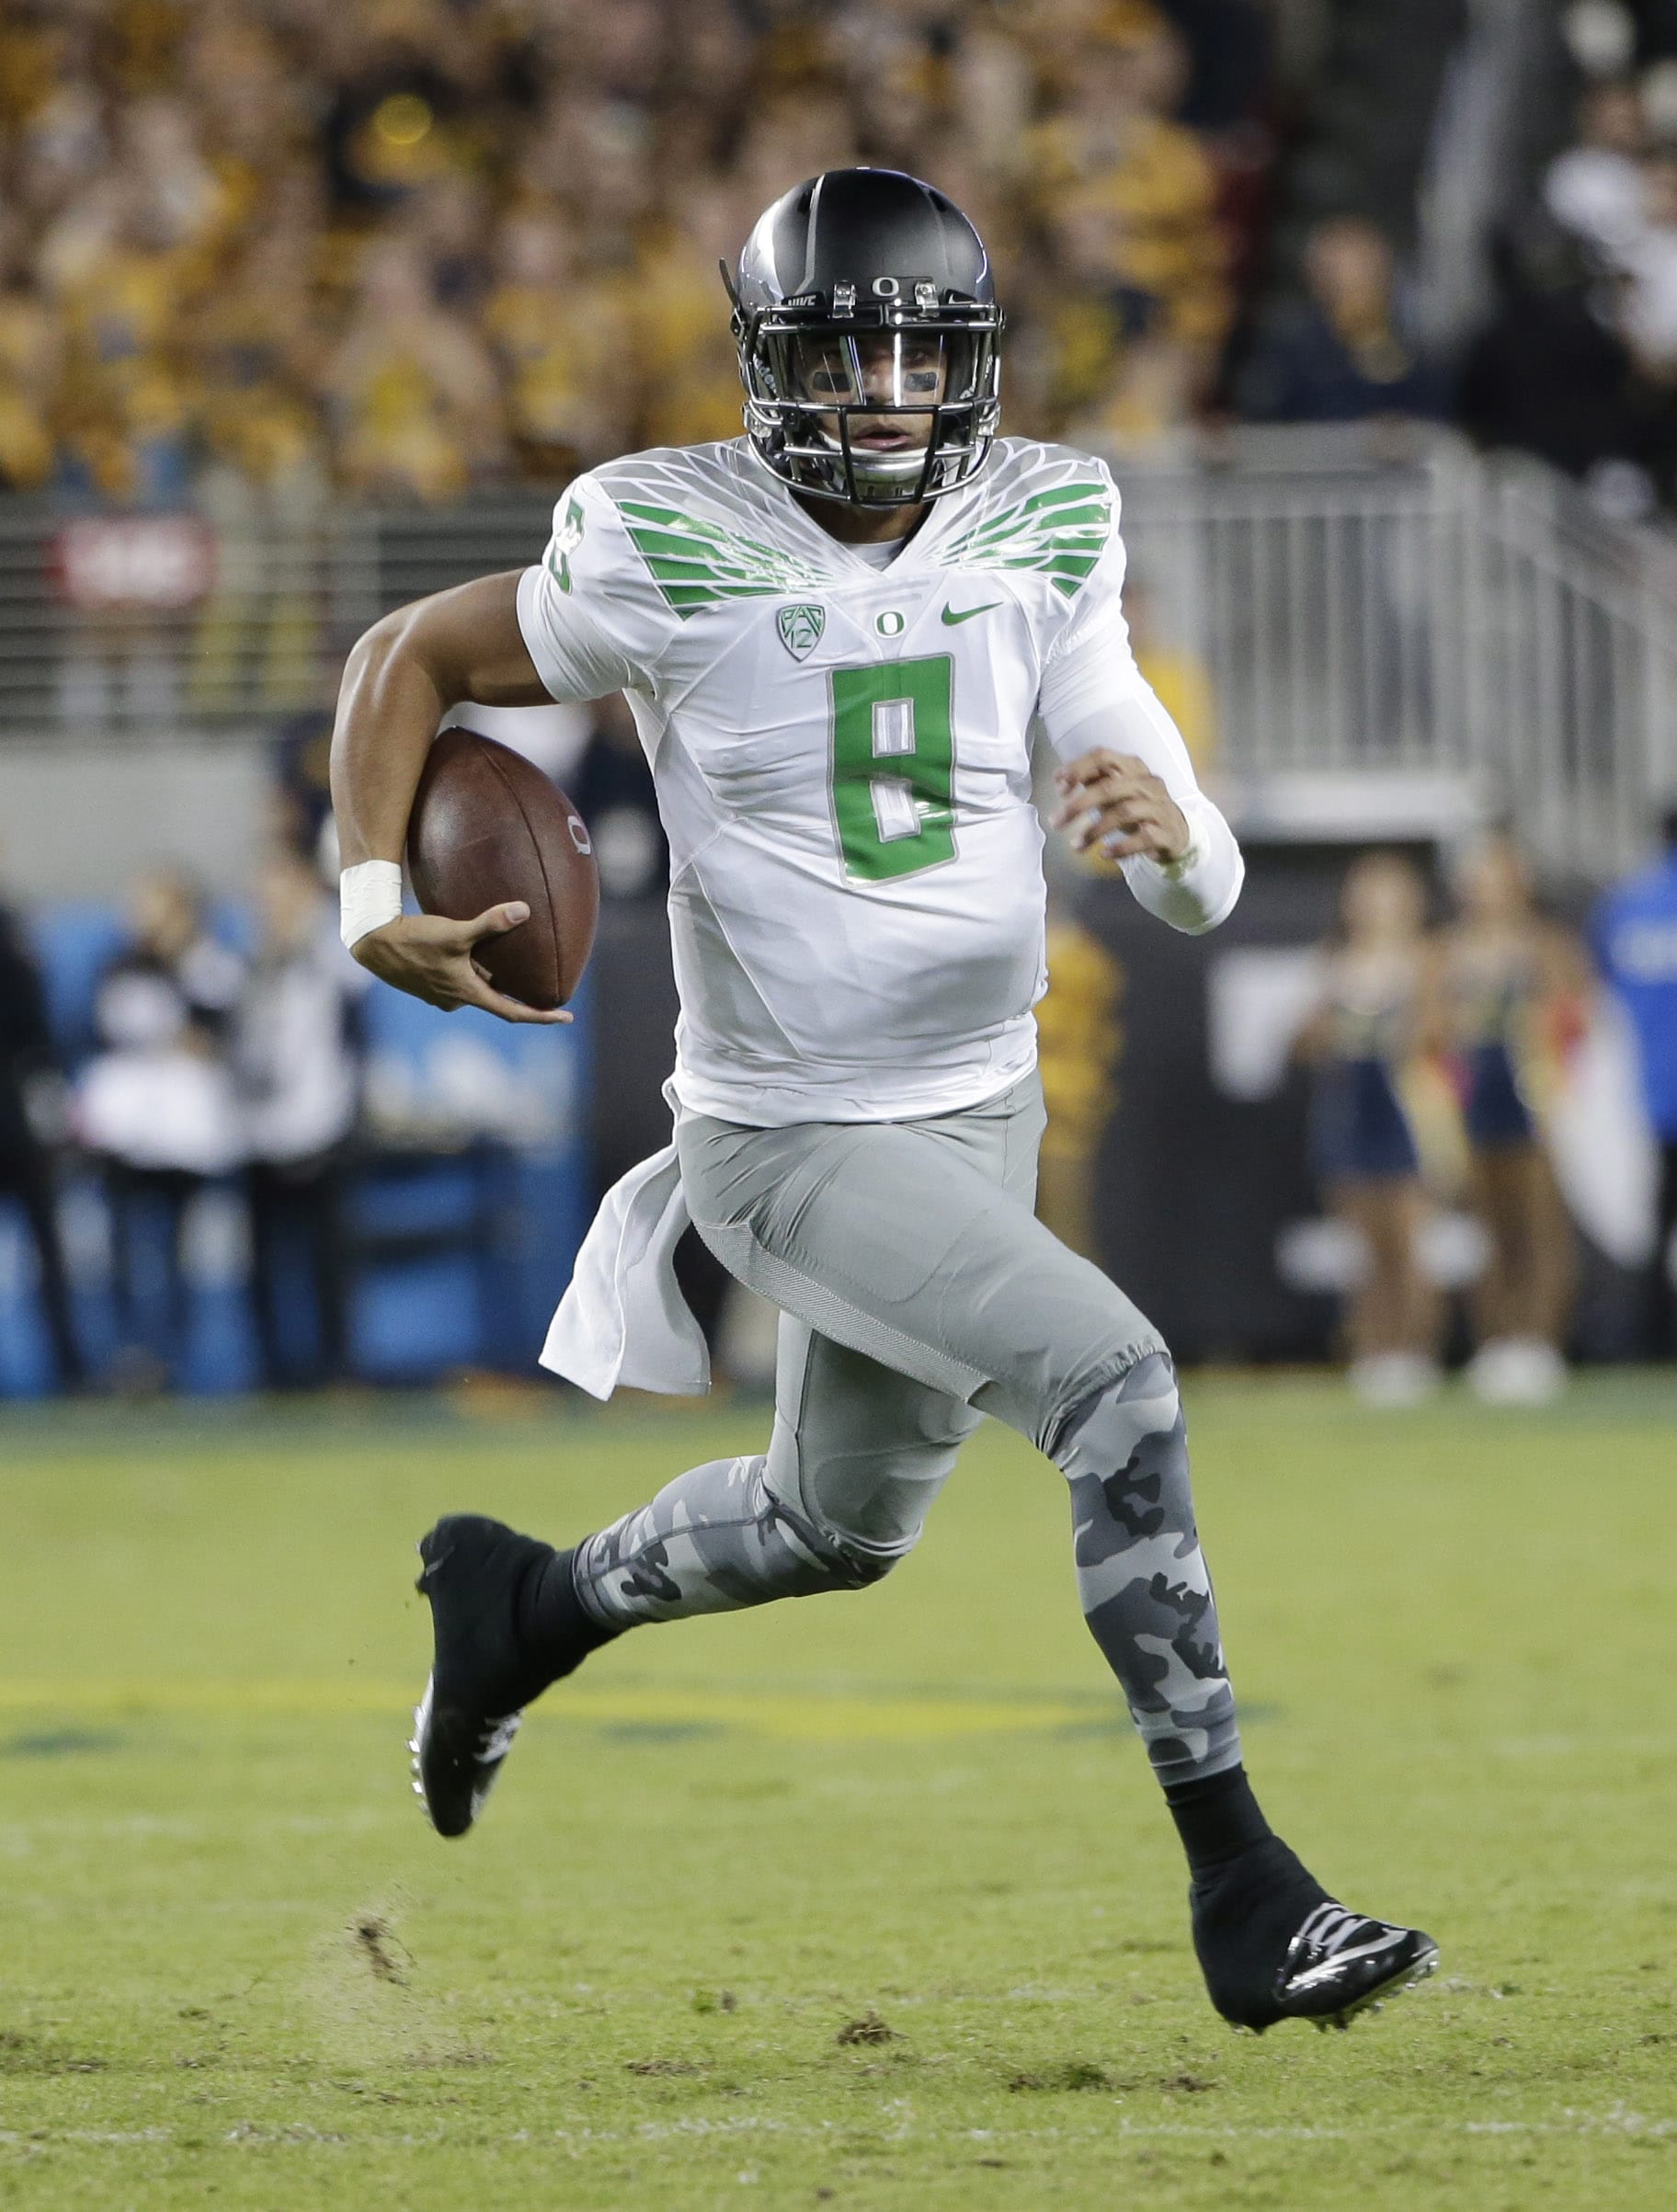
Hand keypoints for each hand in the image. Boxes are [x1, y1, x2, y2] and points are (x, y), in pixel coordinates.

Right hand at [352, 903, 571, 1024]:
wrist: (372, 942)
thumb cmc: (414, 940)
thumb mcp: (455, 932)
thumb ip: (490, 924)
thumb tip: (524, 911)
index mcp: (467, 993)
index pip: (513, 1012)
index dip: (541, 1016)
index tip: (565, 1017)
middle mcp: (455, 999)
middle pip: (492, 991)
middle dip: (504, 976)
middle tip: (517, 955)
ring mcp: (439, 994)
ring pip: (472, 981)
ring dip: (482, 966)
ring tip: (484, 945)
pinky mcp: (426, 984)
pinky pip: (456, 975)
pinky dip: (465, 963)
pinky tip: (462, 946)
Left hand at [1050, 749, 1190, 864]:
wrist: (1175, 832)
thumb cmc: (1136, 807)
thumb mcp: (1114, 790)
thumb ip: (1090, 781)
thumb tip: (1059, 780)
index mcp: (1132, 767)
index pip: (1103, 757)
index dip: (1078, 769)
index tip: (1059, 786)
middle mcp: (1147, 783)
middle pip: (1109, 787)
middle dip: (1078, 805)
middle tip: (1056, 822)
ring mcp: (1159, 807)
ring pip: (1124, 812)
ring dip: (1095, 830)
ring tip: (1075, 846)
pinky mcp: (1167, 832)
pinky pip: (1144, 838)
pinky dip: (1121, 847)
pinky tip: (1104, 854)